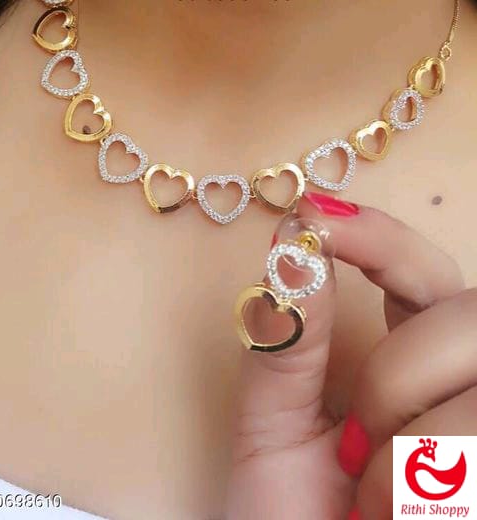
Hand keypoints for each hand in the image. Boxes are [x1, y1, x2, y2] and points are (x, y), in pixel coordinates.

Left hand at [226, 193, 465, 519]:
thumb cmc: (289, 517)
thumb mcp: (274, 425)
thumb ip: (285, 340)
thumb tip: (290, 247)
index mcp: (408, 356)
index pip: (419, 269)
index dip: (378, 235)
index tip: (316, 217)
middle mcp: (463, 379)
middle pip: (467, 312)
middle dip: (400, 371)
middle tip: (351, 442)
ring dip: (411, 446)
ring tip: (369, 499)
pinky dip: (427, 489)